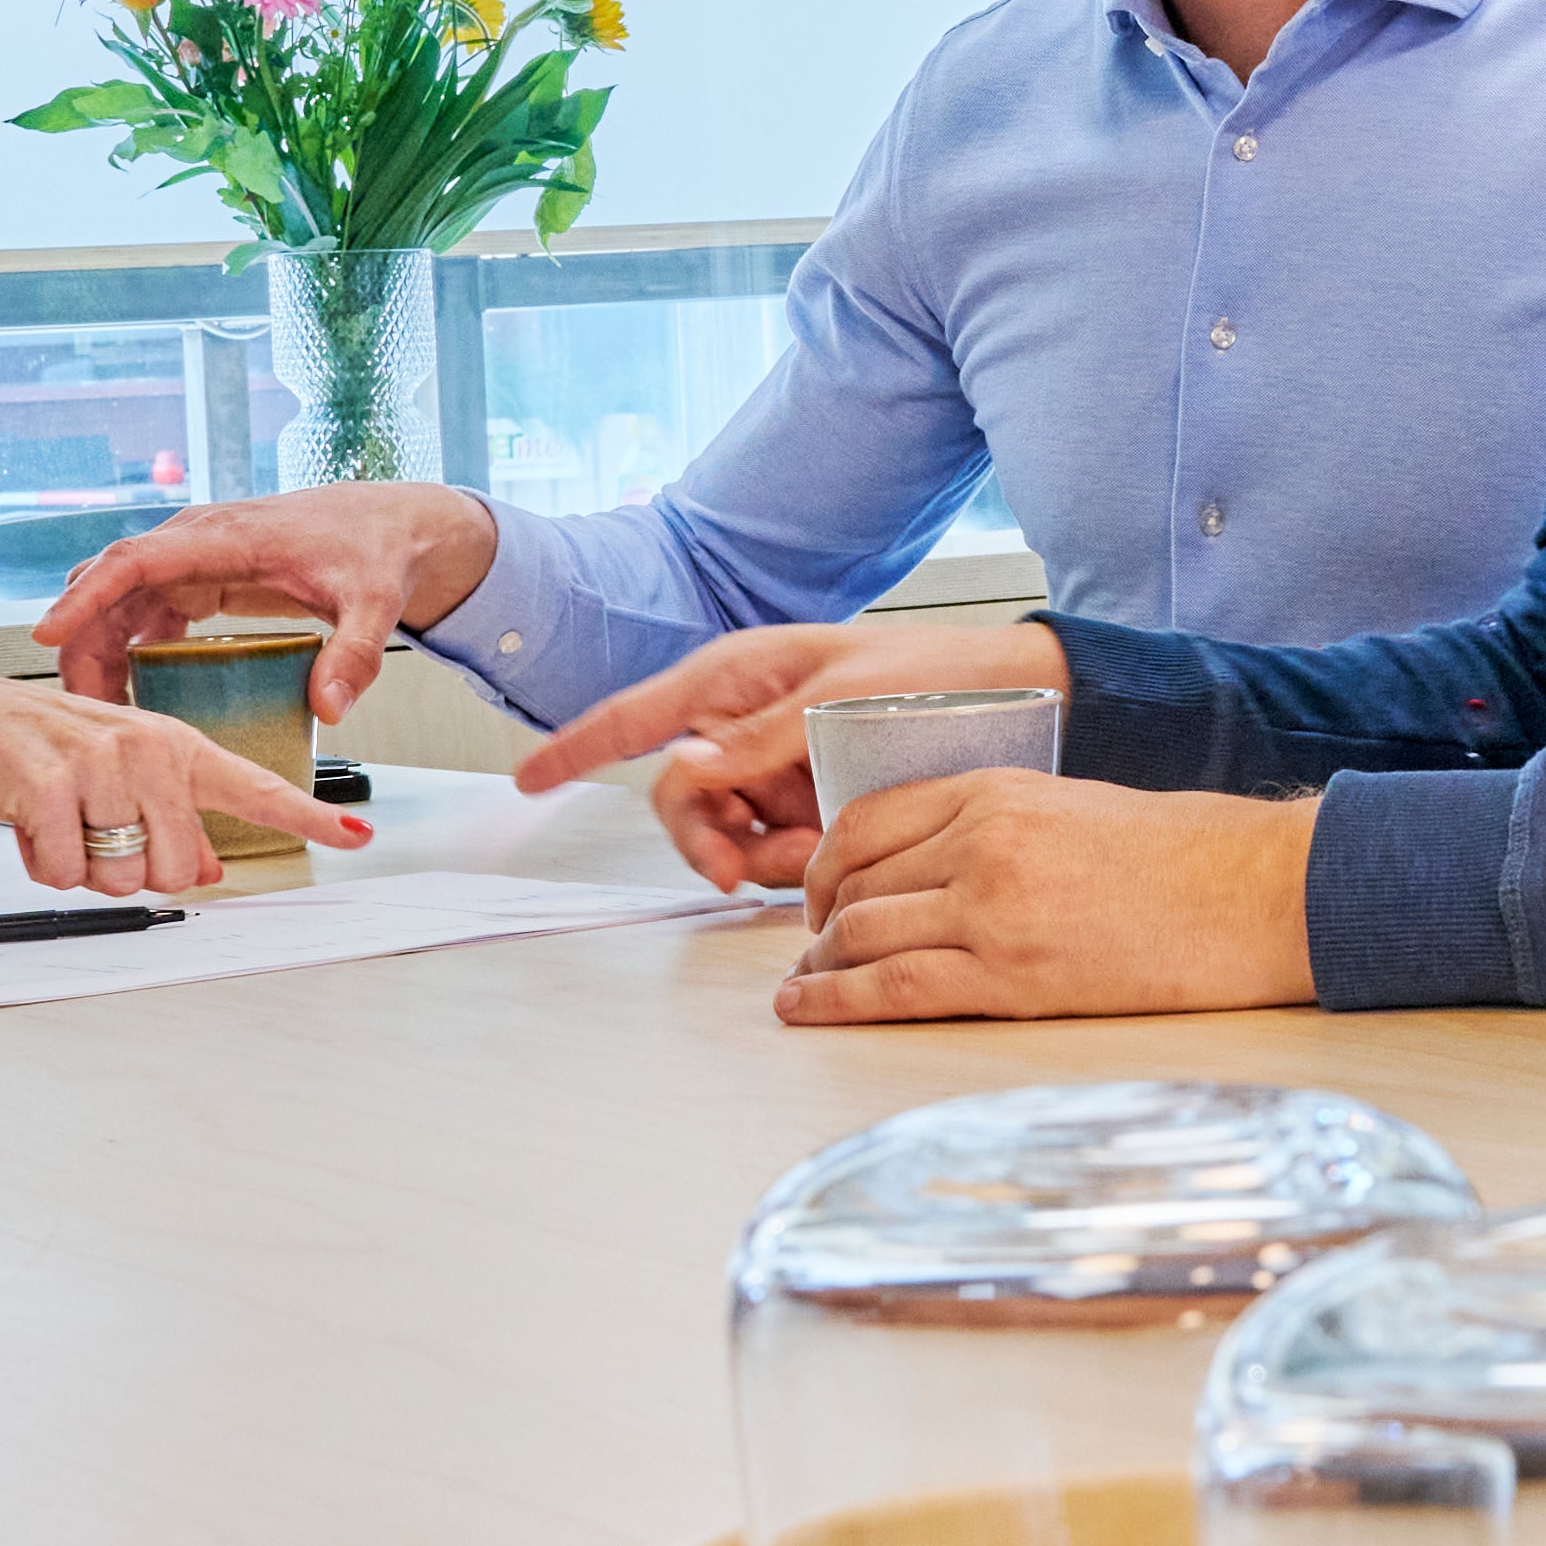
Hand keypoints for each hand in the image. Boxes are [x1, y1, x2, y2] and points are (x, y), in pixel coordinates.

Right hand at [0, 642, 372, 895]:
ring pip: (120, 877)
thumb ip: (165, 818)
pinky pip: (62, 873)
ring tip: (50, 818)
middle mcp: (145, 745)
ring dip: (78, 867)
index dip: (308, 816)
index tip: (356, 836)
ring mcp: (99, 761)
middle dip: (129, 872)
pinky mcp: (47, 783)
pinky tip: (20, 819)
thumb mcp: (106, 772)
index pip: (253, 784)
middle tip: (87, 831)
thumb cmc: (21, 741)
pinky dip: (36, 863)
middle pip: (178, 870)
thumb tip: (204, 872)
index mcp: (170, 741)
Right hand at [36, 482, 496, 712]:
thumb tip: (329, 707)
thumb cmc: (380, 549)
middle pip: (114, 583)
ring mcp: (198, 558)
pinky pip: (147, 608)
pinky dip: (128, 645)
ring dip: (101, 646)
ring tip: (96, 705)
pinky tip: (129, 690)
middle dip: (82, 636)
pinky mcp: (205, 577)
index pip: (136, 560)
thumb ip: (354, 656)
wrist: (397, 525)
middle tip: (74, 700)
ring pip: (123, 598)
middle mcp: (200, 541)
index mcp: (227, 537)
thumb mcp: (374, 604)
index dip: (87, 596)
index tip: (49, 632)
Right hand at [527, 608, 1060, 824]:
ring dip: (760, 856)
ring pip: (724, 835)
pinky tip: (832, 850)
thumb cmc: (931, 674)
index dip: (576, 748)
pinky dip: (793, 862)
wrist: (1017, 701)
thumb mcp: (838, 702)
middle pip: (678, 799)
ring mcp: (776, 765)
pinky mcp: (809, 801)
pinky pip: (772, 848)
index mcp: (738, 676)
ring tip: (819, 848)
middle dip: (703, 840)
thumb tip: (682, 764)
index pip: (636, 717)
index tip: (528, 780)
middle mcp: (744, 722)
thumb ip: (756, 739)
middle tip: (737, 872)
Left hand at [775, 769, 1315, 1026]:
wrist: (1249, 892)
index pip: (864, 822)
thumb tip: (929, 873)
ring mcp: (991, 909)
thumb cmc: (1179, 856)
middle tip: (811, 952)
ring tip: (807, 989)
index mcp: (994, 791)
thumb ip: (994, 828)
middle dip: (818, 924)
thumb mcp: (1069, 808)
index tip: (818, 895)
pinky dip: (836, 1001)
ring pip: (862, 935)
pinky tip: (807, 1009)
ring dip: (822, 967)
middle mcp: (980, 843)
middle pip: (856, 884)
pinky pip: (895, 988)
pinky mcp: (1011, 976)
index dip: (824, 866)